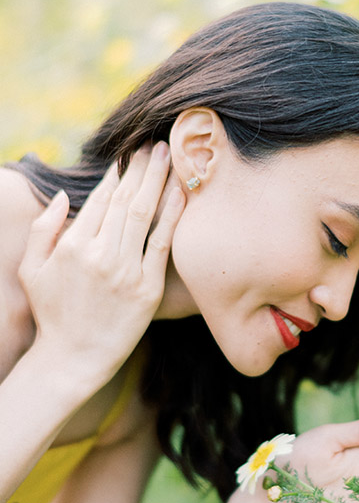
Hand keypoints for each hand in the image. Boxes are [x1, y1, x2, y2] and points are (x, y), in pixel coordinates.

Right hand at [18, 143, 185, 384]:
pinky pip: (163, 244)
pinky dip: (173, 215)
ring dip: (159, 180)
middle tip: (156, 143)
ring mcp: (126, 272)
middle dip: (142, 166)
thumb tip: (63, 195)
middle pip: (126, 199)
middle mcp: (99, 255)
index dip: (118, 173)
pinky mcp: (147, 289)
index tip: (129, 155)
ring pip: (145, 214)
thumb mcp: (32, 269)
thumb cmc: (52, 313)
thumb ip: (44, 229)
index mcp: (72, 246)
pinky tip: (181, 192)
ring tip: (170, 155)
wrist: (72, 359)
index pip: (101, 199)